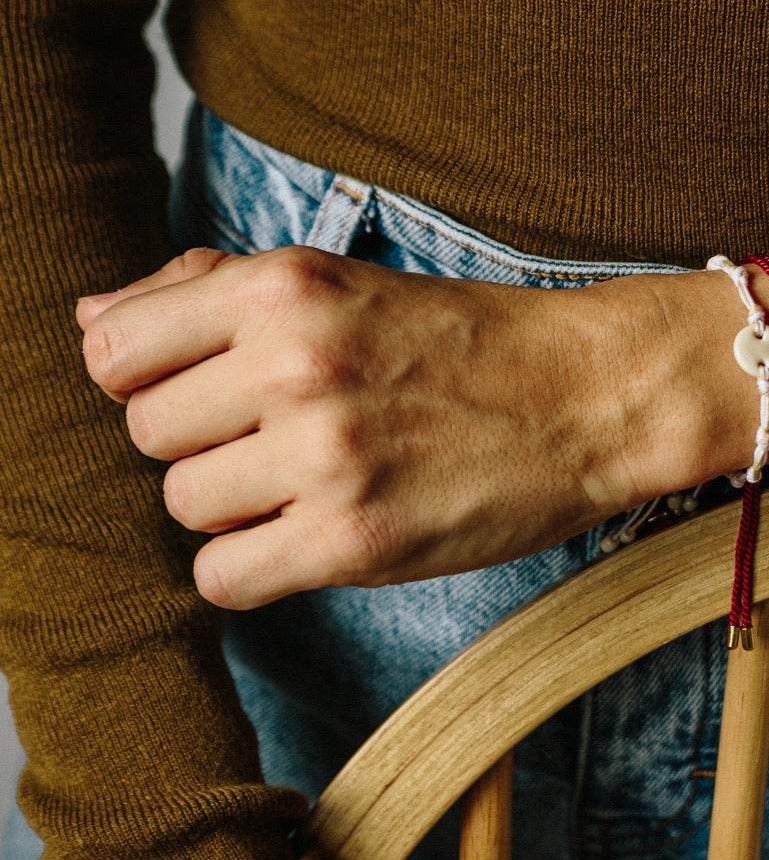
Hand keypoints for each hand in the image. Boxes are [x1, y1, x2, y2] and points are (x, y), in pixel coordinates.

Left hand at [76, 241, 768, 608]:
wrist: (590, 397)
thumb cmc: (463, 343)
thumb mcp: (335, 282)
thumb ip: (204, 293)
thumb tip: (88, 320)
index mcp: (281, 288)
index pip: (115, 350)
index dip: (149, 380)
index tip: (205, 394)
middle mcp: (292, 365)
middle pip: (147, 435)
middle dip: (201, 444)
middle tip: (278, 442)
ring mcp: (323, 457)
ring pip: (184, 506)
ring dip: (233, 508)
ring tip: (308, 487)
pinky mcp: (353, 540)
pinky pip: (223, 577)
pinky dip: (252, 569)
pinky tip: (308, 540)